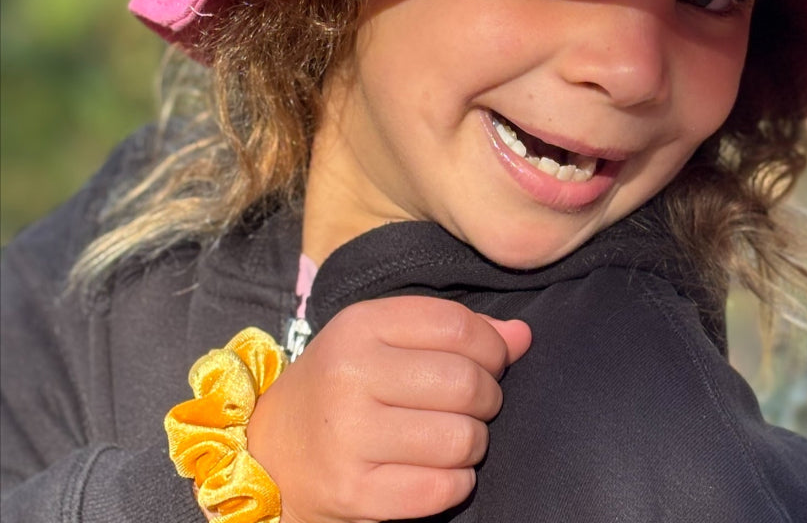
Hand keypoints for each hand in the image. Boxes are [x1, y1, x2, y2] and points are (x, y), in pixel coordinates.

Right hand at [246, 296, 531, 522]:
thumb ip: (454, 330)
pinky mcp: (353, 493)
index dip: (492, 346)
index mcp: (360, 326)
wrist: (272, 450)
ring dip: (474, 442)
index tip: (492, 360)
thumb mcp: (384, 338)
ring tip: (456, 437)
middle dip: (488, 396)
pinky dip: (457, 482)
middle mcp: (350, 375)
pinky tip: (441, 470)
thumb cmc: (344, 384)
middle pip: (465, 382)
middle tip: (475, 404)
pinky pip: (442, 489)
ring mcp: (348, 437)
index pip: (456, 325)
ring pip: (460, 438)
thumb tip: (522, 336)